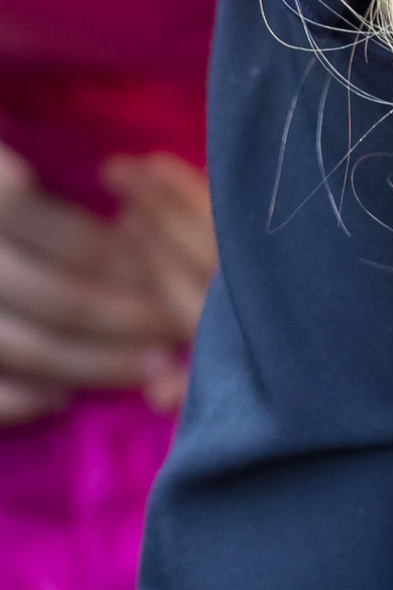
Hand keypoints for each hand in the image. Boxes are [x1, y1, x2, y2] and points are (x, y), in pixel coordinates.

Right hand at [0, 143, 196, 422]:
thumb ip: (26, 187)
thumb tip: (132, 224)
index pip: (73, 242)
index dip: (134, 266)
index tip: (176, 279)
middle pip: (60, 298)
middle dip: (130, 321)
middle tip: (178, 333)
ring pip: (26, 347)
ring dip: (92, 364)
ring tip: (145, 370)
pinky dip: (17, 402)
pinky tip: (59, 399)